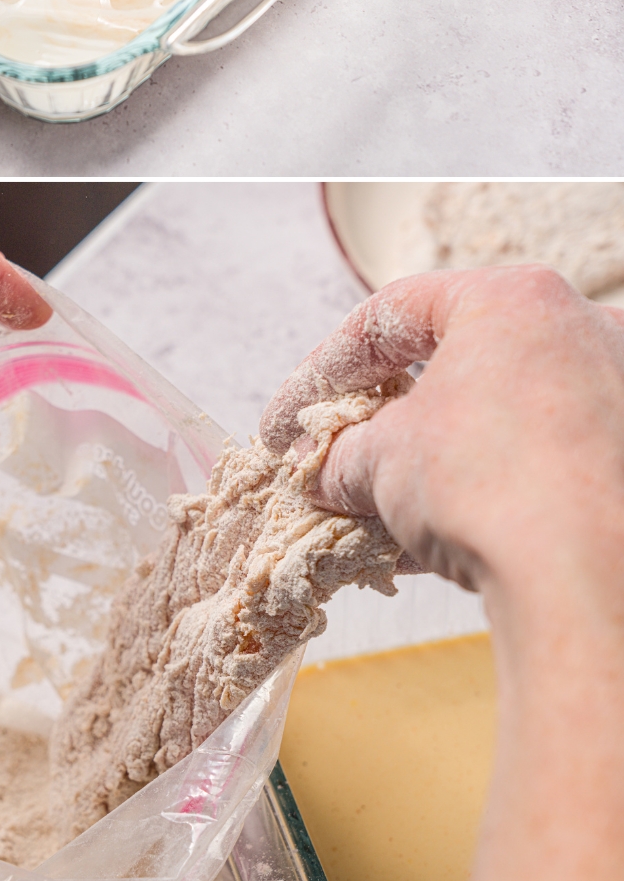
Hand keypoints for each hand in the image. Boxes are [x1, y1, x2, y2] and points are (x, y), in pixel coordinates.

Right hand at [260, 265, 623, 595]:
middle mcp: (578, 328)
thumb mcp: (383, 461)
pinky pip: (539, 463)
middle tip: (337, 456)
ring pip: (499, 419)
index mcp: (513, 299)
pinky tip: (430, 545)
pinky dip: (482, 493)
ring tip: (375, 515)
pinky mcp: (623, 459)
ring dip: (431, 463)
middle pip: (454, 363)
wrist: (591, 582)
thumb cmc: (491, 489)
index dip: (325, 370)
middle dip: (385, 417)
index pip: (393, 314)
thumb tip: (325, 472)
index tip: (290, 418)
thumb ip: (343, 454)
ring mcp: (614, 394)